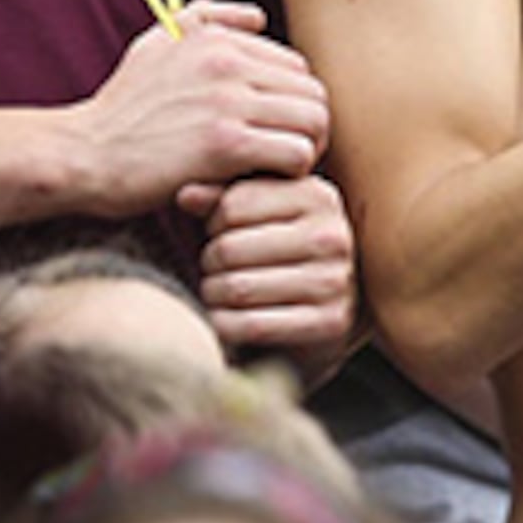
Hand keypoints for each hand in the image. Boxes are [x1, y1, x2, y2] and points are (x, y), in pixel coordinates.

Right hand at [69, 0, 331, 210]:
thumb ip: (205, 21)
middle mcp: (226, 63)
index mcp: (216, 40)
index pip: (296, 68)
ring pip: (313, 122)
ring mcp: (226, 103)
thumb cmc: (122, 108)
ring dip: (304, 150)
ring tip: (276, 167)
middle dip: (306, 126)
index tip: (271, 128)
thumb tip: (258, 16)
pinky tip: (263, 179)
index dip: (292, 102)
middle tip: (282, 153)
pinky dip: (290, 172)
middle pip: (314, 94)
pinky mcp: (225, 144)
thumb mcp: (154, 46)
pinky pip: (296, 154)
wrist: (82, 155)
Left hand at [179, 169, 356, 357]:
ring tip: (219, 291)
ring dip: (214, 294)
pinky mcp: (331, 322)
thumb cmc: (278, 248)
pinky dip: (226, 324)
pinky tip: (225, 319)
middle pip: (230, 249)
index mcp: (318, 196)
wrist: (322, 306)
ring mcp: (335, 281)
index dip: (213, 223)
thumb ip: (220, 197)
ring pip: (236, 289)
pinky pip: (253, 325)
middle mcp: (334, 236)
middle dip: (210, 262)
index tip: (223, 233)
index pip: (231, 205)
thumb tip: (186, 196)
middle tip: (215, 269)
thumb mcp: (255, 213)